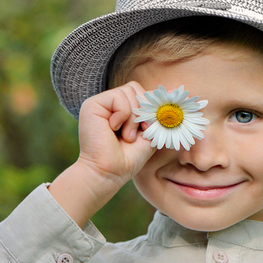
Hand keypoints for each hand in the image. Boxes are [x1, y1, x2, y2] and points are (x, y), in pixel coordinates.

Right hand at [48, 82, 155, 226]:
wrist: (108, 173)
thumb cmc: (127, 159)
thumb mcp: (149, 133)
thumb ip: (156, 114)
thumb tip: (171, 92)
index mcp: (121, 109)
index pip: (141, 93)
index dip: (153, 103)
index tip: (160, 118)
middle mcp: (109, 103)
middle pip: (136, 88)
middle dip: (144, 111)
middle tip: (140, 132)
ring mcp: (100, 103)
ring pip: (129, 91)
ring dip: (134, 117)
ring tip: (127, 136)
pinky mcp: (92, 105)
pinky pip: (119, 97)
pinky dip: (123, 115)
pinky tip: (114, 130)